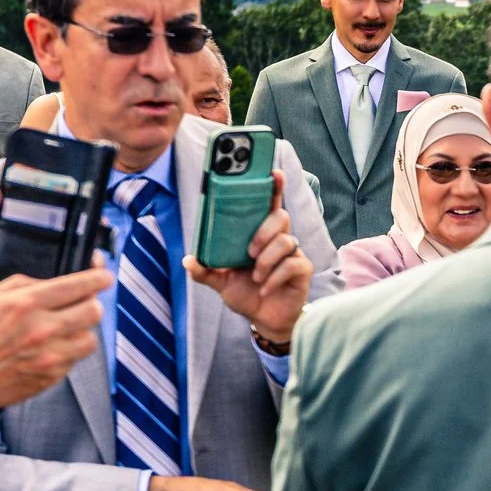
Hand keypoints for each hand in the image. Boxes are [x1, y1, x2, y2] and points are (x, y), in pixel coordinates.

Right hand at [0, 264, 110, 409]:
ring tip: (65, 329)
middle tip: (84, 302)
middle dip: (92, 303)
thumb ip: (25, 284)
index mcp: (27, 303)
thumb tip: (53, 283)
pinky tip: (50, 348)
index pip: (79, 286)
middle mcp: (44, 329)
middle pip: (94, 311)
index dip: (98, 278)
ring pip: (90, 339)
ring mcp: (50, 356)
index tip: (105, 277)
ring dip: (82, 331)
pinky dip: (68, 352)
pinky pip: (74, 360)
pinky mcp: (51, 377)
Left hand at [185, 167, 310, 348]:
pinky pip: (291, 264)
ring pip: (285, 241)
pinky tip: (265, 288)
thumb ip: (205, 271)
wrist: (265, 319)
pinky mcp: (301, 270)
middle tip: (249, 252)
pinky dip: (274, 277)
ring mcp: (292, 254)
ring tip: (255, 276)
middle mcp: (278, 239)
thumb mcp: (221, 282)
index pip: (267, 204)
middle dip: (263, 231)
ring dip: (266, 260)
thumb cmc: (246, 293)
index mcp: (259, 234)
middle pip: (279, 216)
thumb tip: (189, 260)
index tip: (273, 172)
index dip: (272, 186)